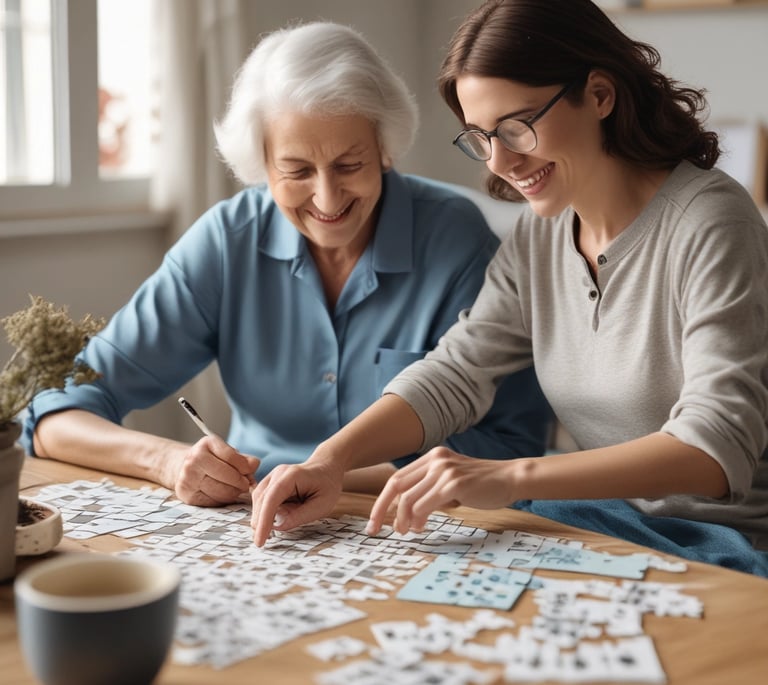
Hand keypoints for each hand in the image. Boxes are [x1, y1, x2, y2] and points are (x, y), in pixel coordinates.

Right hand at [173, 435, 259, 505]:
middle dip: (242, 482)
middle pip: (228, 476)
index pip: (232, 457)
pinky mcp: (187, 495)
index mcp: (206, 444)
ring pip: (222, 492)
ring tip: (234, 489)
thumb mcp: (226, 452)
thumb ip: (243, 459)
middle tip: (245, 484)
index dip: (245, 467)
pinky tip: (222, 494)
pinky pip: (214, 502)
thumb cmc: (211, 460)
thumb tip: (254, 465)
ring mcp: (188, 478)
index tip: (250, 471)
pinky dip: (223, 500)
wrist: (182, 467)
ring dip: (234, 493)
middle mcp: (194, 460)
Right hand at [250, 459, 343, 545]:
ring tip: (274, 530)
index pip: (271, 499)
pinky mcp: (270, 484)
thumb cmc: (327, 485)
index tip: (260, 541)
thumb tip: (278, 526)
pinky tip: (274, 521)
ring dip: (262, 518)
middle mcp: (278, 474)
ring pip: (259, 501)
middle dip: (260, 523)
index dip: (264, 521)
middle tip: (263, 542)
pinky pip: (262, 501)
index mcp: (292, 475)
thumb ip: (301, 515)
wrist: (326, 468)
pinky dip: (265, 514)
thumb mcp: (322, 504)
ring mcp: (272, 477)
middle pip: (261, 500)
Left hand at [366, 447, 515, 534]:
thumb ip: (430, 488)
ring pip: (408, 499)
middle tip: (375, 530)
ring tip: (406, 532)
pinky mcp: (454, 484)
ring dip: (402, 519)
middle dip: (381, 510)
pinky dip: (418, 519)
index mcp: (432, 457)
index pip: (397, 478)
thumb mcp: (451, 480)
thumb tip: (406, 511)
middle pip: (396, 485)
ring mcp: (444, 471)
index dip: (381, 501)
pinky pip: (425, 505)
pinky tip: (421, 528)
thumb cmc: (481, 484)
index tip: (374, 520)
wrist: (510, 478)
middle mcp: (436, 460)